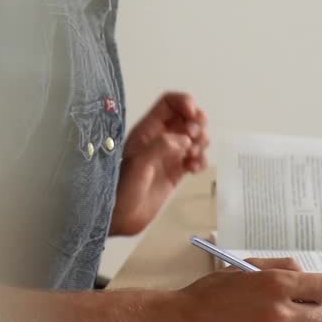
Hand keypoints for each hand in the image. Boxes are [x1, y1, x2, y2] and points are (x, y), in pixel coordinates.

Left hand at [111, 92, 208, 234]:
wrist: (120, 218)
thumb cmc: (122, 190)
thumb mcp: (138, 164)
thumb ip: (160, 147)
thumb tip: (184, 139)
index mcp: (147, 131)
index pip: (168, 103)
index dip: (184, 102)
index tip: (194, 115)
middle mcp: (160, 139)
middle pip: (186, 118)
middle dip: (197, 124)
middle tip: (194, 140)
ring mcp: (169, 156)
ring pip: (194, 138)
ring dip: (201, 143)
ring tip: (191, 158)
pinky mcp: (176, 172)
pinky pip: (196, 158)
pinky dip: (201, 160)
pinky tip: (193, 170)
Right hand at [155, 257, 321, 321]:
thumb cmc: (209, 296)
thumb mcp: (242, 269)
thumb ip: (278, 266)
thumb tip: (304, 273)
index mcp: (275, 283)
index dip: (321, 290)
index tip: (315, 293)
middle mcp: (278, 311)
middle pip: (321, 316)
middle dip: (308, 312)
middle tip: (289, 310)